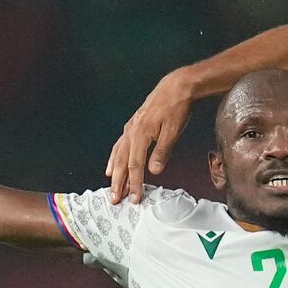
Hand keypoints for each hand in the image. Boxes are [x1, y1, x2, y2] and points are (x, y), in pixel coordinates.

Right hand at [108, 67, 201, 202]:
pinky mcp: (132, 126)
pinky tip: (111, 167)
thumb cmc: (176, 108)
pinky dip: (113, 159)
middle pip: (121, 162)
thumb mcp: (173, 131)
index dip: (134, 183)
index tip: (135, 199)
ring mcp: (129, 128)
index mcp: (141, 134)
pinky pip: (118, 146)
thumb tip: (154, 170)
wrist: (175, 88)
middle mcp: (131, 132)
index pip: (135, 165)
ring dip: (114, 174)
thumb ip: (162, 151)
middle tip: (115, 200)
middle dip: (118, 183)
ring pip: (117, 155)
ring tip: (112, 188)